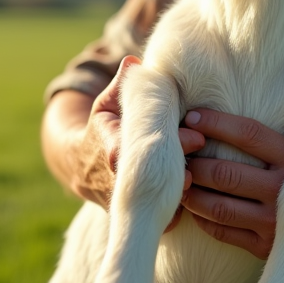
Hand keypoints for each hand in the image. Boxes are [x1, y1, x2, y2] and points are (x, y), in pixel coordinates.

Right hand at [57, 56, 204, 228]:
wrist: (80, 166)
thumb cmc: (103, 127)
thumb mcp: (107, 103)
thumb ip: (124, 85)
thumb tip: (135, 62)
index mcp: (110, 144)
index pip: (139, 146)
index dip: (169, 143)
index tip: (196, 136)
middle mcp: (115, 176)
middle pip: (151, 178)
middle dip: (179, 170)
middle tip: (203, 162)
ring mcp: (122, 199)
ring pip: (155, 203)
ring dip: (179, 196)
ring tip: (201, 184)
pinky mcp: (132, 215)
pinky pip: (157, 220)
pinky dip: (175, 214)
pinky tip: (197, 205)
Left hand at [179, 108, 283, 258]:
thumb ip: (276, 138)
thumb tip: (228, 108)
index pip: (248, 134)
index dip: (216, 123)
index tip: (191, 117)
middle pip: (225, 173)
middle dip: (195, 162)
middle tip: (179, 153)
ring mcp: (275, 223)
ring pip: (218, 206)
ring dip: (192, 193)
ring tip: (180, 181)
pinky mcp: (266, 247)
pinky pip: (222, 232)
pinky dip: (201, 219)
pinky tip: (194, 208)